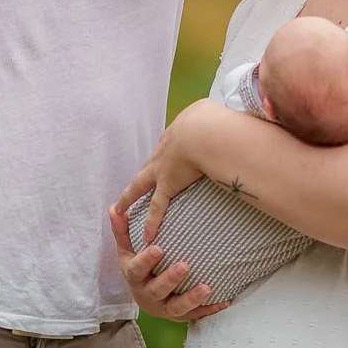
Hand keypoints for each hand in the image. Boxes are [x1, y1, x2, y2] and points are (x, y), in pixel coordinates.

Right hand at [109, 192, 224, 322]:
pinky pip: (195, 315)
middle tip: (185, 266)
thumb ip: (122, 230)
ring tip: (207, 288)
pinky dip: (209, 310)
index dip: (146, 261)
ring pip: (176, 308)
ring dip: (192, 299)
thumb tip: (114, 207)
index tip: (158, 249)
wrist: (144, 296)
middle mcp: (147, 295)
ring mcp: (164, 307)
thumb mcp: (127, 250)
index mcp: (134, 277)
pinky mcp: (179, 316)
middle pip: (157, 290)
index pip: (136, 270)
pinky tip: (224, 302)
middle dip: (170, 279)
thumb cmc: (138, 267)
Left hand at [114, 101, 223, 242]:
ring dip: (129, 197)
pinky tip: (147, 235)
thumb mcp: (209, 113)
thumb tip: (227, 121)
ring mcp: (162, 169)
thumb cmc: (210, 120)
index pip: (166, 148)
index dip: (164, 155)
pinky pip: (157, 207)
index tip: (165, 160)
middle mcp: (163, 151)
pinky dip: (152, 222)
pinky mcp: (167, 185)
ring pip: (140, 185)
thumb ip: (215, 119)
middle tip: (131, 186)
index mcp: (174, 134)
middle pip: (147, 166)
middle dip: (140, 176)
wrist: (202, 131)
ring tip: (120, 207)